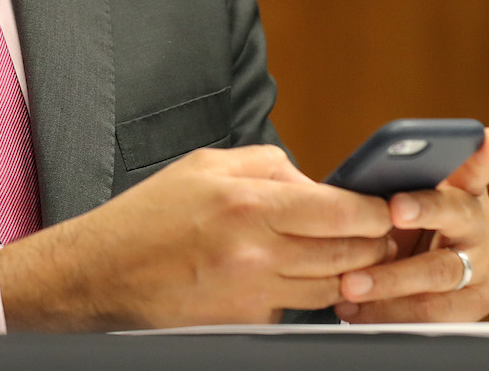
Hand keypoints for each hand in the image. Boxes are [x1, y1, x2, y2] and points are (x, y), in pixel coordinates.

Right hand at [0, 144, 391, 329]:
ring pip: (330, 287)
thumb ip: (269, 165)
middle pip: (348, 255)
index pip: (341, 211)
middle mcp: (256, 252)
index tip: (386, 207)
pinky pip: (294, 308)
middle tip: (384, 234)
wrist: (101, 276)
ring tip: (353, 256)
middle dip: (375, 244)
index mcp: (249, 203)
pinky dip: (304, 293)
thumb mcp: (206, 165)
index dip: (375, 211)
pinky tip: (299, 277)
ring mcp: (253, 295)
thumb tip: (315, 182)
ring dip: (349, 272)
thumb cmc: (149, 217)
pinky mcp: (246, 324)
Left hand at [332, 126, 488, 322]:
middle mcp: (481, 222)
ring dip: (392, 279)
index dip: (481, 153)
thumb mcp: (392, 200)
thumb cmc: (396, 227)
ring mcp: (485, 264)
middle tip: (392, 210)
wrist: (407, 277)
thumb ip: (386, 188)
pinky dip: (392, 312)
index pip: (480, 163)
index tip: (483, 138)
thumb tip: (350, 189)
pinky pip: (435, 312)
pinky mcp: (476, 303)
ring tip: (350, 283)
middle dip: (424, 209)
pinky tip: (357, 309)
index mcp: (464, 187)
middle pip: (456, 212)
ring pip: (441, 271)